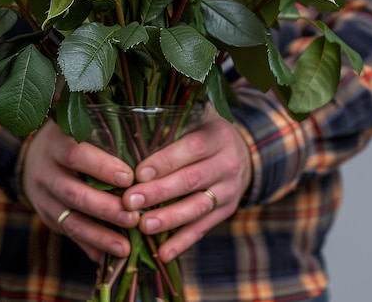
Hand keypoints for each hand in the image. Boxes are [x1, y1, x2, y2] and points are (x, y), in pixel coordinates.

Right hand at [22, 118, 139, 261]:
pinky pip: (69, 234)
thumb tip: (144, 153)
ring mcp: (43, 197)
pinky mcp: (46, 217)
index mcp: (56, 143)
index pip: (76, 154)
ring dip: (99, 236)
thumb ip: (105, 133)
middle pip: (74, 193)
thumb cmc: (72, 136)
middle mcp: (46, 171)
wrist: (33, 156)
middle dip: (105, 208)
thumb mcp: (80, 126)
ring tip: (125, 248)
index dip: (102, 167)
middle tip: (134, 218)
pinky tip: (109, 257)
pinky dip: (90, 246)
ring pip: (70, 221)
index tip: (129, 178)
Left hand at [122, 104, 251, 261]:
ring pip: (198, 207)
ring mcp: (229, 190)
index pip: (192, 148)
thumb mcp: (196, 117)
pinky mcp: (226, 211)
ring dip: (169, 219)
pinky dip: (182, 243)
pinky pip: (203, 228)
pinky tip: (162, 254)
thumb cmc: (204, 131)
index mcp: (217, 135)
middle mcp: (226, 163)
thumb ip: (172, 119)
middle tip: (130, 201)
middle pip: (191, 180)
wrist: (242, 153)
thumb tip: (129, 120)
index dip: (166, 161)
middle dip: (159, 192)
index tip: (139, 173)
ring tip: (144, 226)